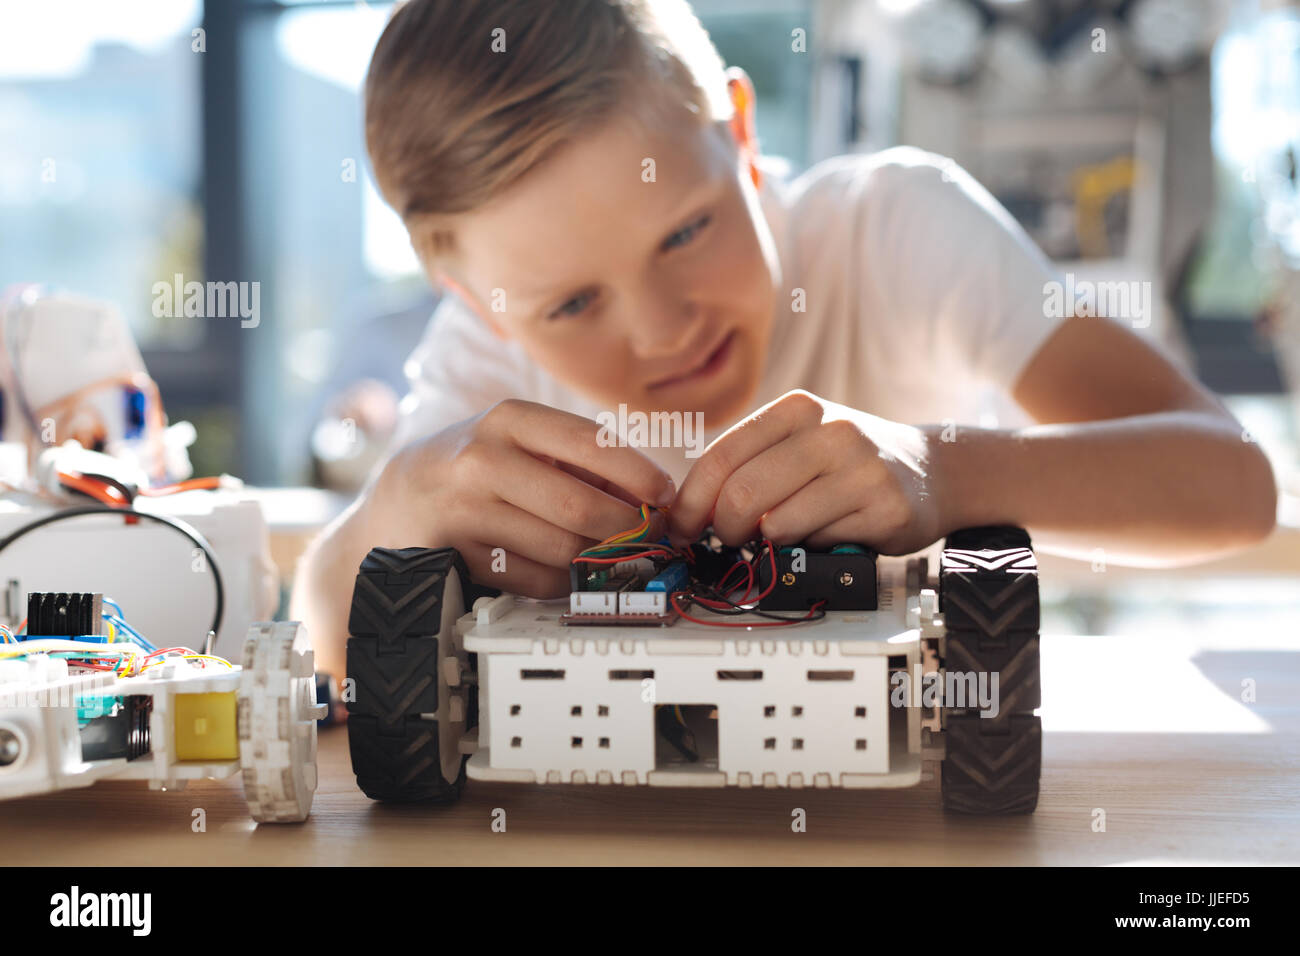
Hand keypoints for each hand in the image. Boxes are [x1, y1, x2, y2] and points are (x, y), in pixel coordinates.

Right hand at [375, 399, 675, 597]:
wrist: (397, 502)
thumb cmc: (473, 470)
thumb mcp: (517, 443)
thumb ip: (578, 462)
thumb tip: (653, 496)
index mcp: (509, 420)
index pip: (590, 444)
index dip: (638, 474)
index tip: (666, 495)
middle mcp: (482, 459)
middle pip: (580, 506)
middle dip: (625, 528)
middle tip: (647, 538)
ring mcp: (466, 509)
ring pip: (560, 547)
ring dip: (592, 557)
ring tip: (599, 551)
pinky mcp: (458, 554)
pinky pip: (534, 579)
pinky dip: (558, 581)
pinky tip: (556, 568)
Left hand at [668, 390, 942, 553]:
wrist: (934, 471)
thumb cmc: (850, 462)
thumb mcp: (799, 443)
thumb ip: (750, 464)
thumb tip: (689, 509)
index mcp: (797, 408)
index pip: (721, 457)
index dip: (692, 501)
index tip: (681, 527)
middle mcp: (830, 430)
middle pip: (743, 493)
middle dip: (725, 528)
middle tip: (730, 539)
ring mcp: (861, 467)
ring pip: (777, 523)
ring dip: (769, 541)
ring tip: (787, 532)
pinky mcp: (884, 508)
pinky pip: (818, 543)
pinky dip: (810, 548)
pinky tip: (828, 532)